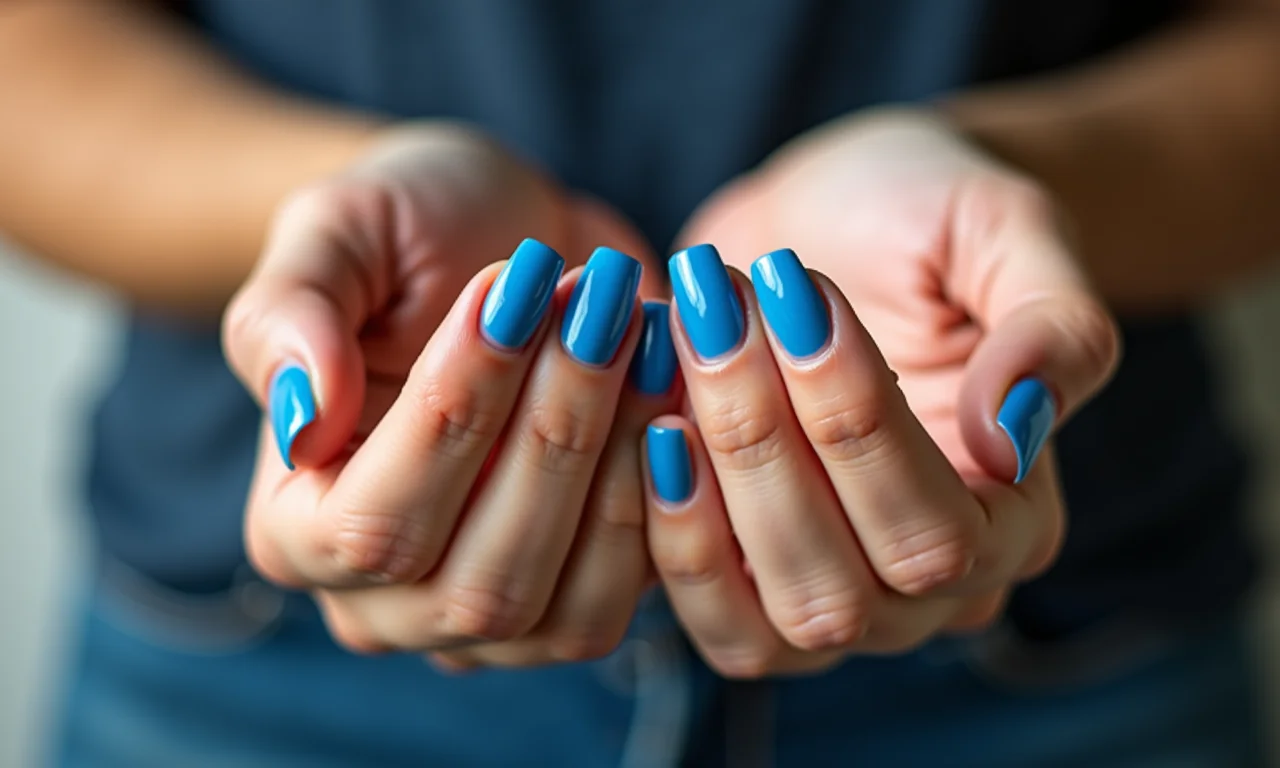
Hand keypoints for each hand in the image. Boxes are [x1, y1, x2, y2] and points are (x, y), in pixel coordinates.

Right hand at [222, 125, 679, 665]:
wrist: (516, 243)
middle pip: (479, 583)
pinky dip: (674, 489)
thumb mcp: (335, 234)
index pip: (367, 527)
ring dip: (619, 461)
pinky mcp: (588, 599)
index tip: (501, 293)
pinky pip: (643, 589)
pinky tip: (676, 381)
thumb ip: (288, 319)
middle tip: (594, 306)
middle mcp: (387, 601)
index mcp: (295, 530)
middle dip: (552, 434)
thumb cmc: (408, 234)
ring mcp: (493, 619)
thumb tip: (300, 418)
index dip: (446, 417)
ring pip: (566, 609)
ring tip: (640, 332)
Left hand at [644, 110, 1119, 676]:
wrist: (834, 209)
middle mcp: (925, 587)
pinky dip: (660, 529)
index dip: (855, 427)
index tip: (795, 296)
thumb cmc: (931, 216)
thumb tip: (1011, 432)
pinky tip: (639, 419)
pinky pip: (701, 611)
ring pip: (764, 626)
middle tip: (714, 311)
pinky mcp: (741, 571)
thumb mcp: (1009, 232)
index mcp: (1013, 520)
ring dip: (703, 491)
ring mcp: (827, 589)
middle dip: (761, 448)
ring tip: (678, 352)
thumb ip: (1054, 328)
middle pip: (839, 595)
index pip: (937, 534)